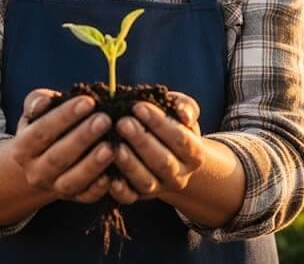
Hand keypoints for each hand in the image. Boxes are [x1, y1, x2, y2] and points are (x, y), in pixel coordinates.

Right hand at [10, 88, 114, 203]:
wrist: (44, 160)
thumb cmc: (45, 125)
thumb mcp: (36, 111)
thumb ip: (37, 102)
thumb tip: (43, 102)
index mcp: (22, 148)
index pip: (42, 131)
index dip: (65, 116)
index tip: (88, 101)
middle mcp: (35, 172)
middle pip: (58, 157)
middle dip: (83, 137)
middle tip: (105, 119)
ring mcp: (54, 188)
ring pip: (71, 181)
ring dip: (92, 165)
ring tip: (111, 147)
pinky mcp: (74, 198)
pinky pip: (86, 197)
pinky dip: (99, 188)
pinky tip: (113, 175)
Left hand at [108, 90, 204, 204]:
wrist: (166, 153)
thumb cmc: (170, 124)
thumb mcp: (180, 112)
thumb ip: (185, 107)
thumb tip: (183, 115)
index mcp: (194, 154)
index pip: (179, 138)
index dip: (159, 123)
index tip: (138, 106)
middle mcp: (179, 175)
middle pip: (163, 161)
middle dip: (141, 141)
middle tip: (122, 123)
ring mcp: (159, 188)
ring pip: (146, 181)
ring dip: (130, 164)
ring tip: (115, 145)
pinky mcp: (139, 196)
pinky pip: (129, 198)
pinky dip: (120, 190)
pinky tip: (110, 177)